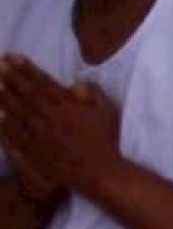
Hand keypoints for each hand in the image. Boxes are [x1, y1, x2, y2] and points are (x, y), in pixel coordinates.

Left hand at [0, 57, 124, 202]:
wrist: (98, 171)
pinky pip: (14, 133)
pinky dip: (3, 123)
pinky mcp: (33, 149)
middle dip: (10, 77)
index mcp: (67, 105)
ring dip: (3, 96)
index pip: (42, 82)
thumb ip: (93, 93)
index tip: (12, 56)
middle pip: (26, 93)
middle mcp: (49, 116)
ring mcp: (39, 133)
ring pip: (16, 110)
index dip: (26, 68)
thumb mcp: (107, 111)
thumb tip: (74, 83)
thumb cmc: (105, 140)